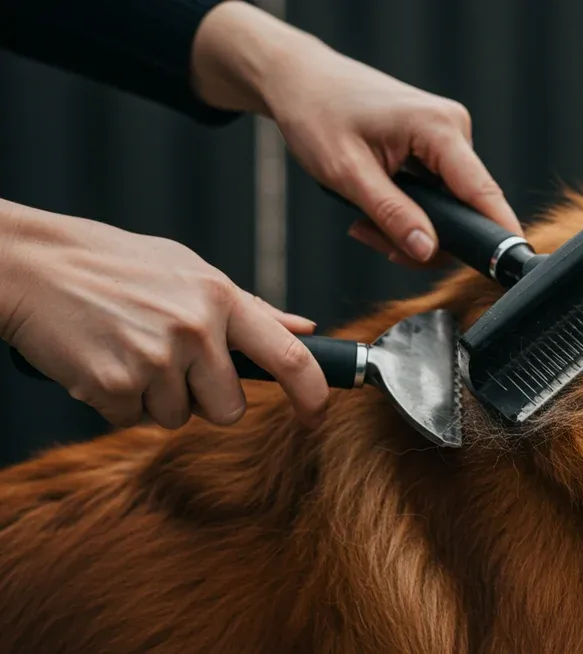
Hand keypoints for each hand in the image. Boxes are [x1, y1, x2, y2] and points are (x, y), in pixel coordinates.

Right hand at [0, 200, 329, 429]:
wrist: (31, 264)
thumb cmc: (114, 265)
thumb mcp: (190, 271)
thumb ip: (251, 308)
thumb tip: (305, 329)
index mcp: (220, 298)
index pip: (289, 357)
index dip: (312, 395)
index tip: (316, 416)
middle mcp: (196, 329)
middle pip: (229, 409)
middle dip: (205, 401)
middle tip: (172, 365)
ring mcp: (155, 359)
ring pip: (178, 418)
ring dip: (155, 398)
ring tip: (128, 350)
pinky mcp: (113, 385)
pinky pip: (131, 419)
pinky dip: (116, 401)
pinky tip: (101, 359)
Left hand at [190, 2, 523, 266]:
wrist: (300, 80)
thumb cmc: (317, 113)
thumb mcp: (348, 174)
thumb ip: (393, 215)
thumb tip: (428, 250)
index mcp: (438, 127)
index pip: (482, 191)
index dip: (496, 232)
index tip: (507, 266)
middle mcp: (452, 127)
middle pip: (464, 206)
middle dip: (424, 235)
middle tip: (373, 238)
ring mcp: (447, 134)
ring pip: (448, 204)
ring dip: (410, 224)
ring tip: (364, 220)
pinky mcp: (435, 142)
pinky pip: (437, 191)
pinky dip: (409, 208)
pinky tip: (376, 203)